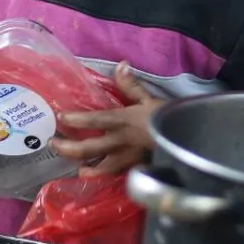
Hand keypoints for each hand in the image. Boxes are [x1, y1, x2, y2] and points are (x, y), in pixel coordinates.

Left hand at [53, 63, 160, 177]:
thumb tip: (120, 64)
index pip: (96, 119)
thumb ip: (132, 85)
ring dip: (89, 169)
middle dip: (70, 147)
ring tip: (79, 171)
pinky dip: (109, 177)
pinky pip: (119, 175)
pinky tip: (102, 178)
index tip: (61, 116)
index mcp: (124, 121)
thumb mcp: (151, 98)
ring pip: (103, 167)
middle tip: (54, 144)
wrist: (190, 140)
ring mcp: (129, 159)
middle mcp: (122, 142)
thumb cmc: (170, 117)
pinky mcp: (138, 169)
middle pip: (91, 148)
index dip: (77, 119)